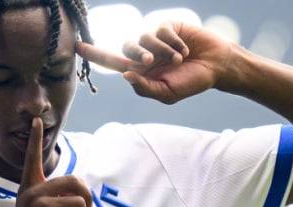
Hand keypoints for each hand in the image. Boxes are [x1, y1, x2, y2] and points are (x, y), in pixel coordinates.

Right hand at [0, 117, 91, 206]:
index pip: (32, 159)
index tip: (35, 120)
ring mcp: (41, 205)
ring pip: (80, 204)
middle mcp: (34, 193)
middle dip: (88, 199)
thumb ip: (51, 201)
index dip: (34, 139)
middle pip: (76, 182)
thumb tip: (80, 197)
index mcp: (29, 189)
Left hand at [76, 22, 233, 103]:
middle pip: (126, 48)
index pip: (112, 61)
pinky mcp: (168, 26)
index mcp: (140, 70)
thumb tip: (125, 75)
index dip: (94, 54)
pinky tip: (185, 49)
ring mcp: (156, 39)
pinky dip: (173, 42)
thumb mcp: (167, 93)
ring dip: (161, 50)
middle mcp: (144, 53)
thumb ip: (145, 87)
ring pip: (143, 38)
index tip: (76, 46)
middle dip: (138, 54)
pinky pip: (161, 30)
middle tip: (151, 61)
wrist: (216, 67)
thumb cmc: (191, 82)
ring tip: (179, 59)